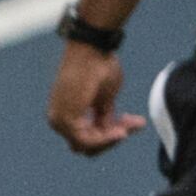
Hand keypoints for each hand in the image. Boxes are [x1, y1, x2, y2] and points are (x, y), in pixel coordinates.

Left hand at [47, 40, 145, 154]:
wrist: (92, 49)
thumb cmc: (99, 66)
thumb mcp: (105, 98)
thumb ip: (105, 117)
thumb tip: (115, 133)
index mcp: (66, 112)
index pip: (89, 136)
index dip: (111, 134)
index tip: (132, 120)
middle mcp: (59, 120)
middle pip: (89, 145)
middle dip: (113, 138)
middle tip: (137, 124)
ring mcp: (60, 122)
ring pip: (89, 146)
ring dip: (112, 138)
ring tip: (129, 127)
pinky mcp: (66, 121)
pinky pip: (88, 142)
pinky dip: (106, 139)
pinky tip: (121, 132)